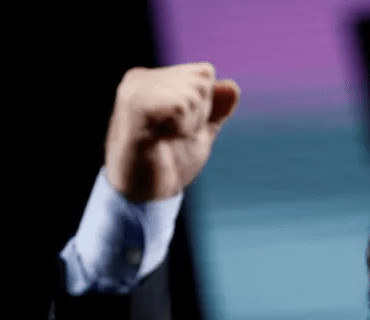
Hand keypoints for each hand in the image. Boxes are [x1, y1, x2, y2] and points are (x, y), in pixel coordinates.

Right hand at [104, 62, 239, 201]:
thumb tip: (233, 87)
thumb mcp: (198, 133)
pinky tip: (162, 139)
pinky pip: (180, 105)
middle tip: (173, 136)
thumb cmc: (168, 163)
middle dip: (199, 114)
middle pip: (202, 80)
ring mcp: (135, 91)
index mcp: (152, 79)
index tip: (180, 128)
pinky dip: (182, 127)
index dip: (205, 107)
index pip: (204, 73)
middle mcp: (140, 78)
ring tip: (166, 138)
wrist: (145, 196)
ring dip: (190, 123)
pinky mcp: (136, 108)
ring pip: (194, 92)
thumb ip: (215, 111)